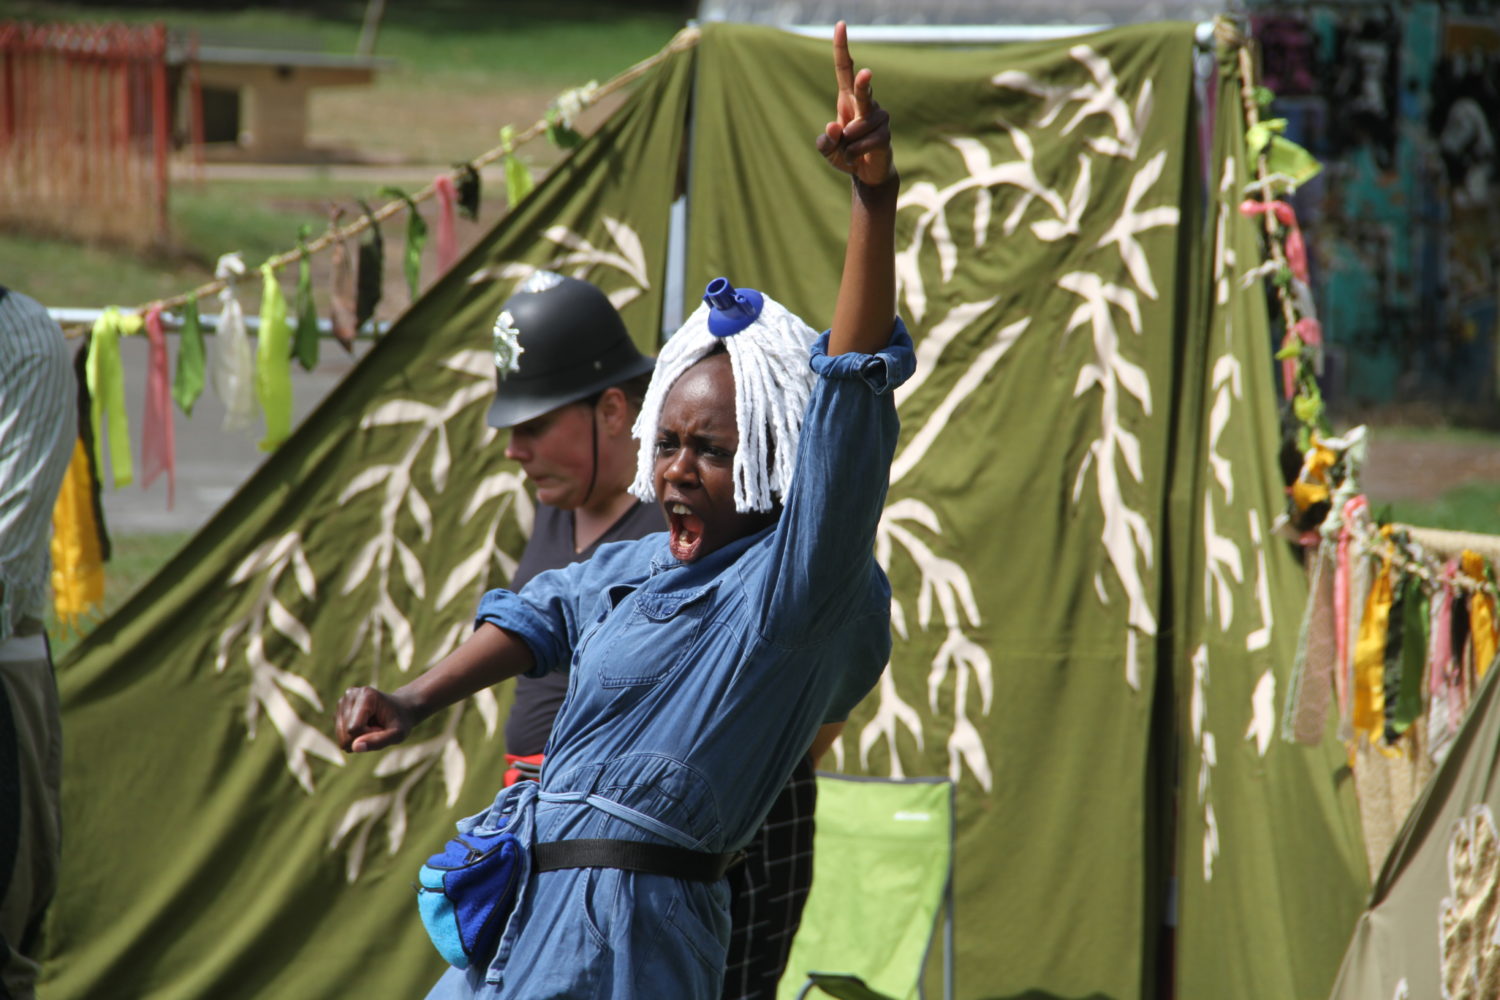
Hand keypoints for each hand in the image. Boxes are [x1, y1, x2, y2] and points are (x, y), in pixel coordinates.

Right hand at [335, 685, 415, 752]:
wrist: (400, 709)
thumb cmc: (400, 721)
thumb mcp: (398, 734)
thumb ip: (378, 741)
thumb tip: (354, 747)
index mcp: (366, 695)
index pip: (355, 729)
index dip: (369, 735)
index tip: (382, 727)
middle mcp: (350, 694)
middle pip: (346, 733)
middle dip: (363, 737)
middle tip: (378, 728)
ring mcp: (342, 701)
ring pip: (341, 735)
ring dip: (358, 737)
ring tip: (372, 726)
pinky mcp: (338, 710)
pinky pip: (339, 734)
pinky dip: (352, 735)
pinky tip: (364, 726)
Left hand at [816, 21, 893, 187]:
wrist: (866, 173)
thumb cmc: (845, 153)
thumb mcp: (828, 150)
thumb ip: (825, 141)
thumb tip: (833, 127)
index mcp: (847, 98)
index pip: (844, 69)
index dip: (842, 48)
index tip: (840, 25)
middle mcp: (865, 103)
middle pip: (862, 90)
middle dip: (863, 83)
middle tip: (866, 73)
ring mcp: (878, 118)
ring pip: (856, 130)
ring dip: (847, 145)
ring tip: (850, 151)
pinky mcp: (885, 135)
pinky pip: (863, 144)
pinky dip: (853, 154)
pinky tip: (857, 157)